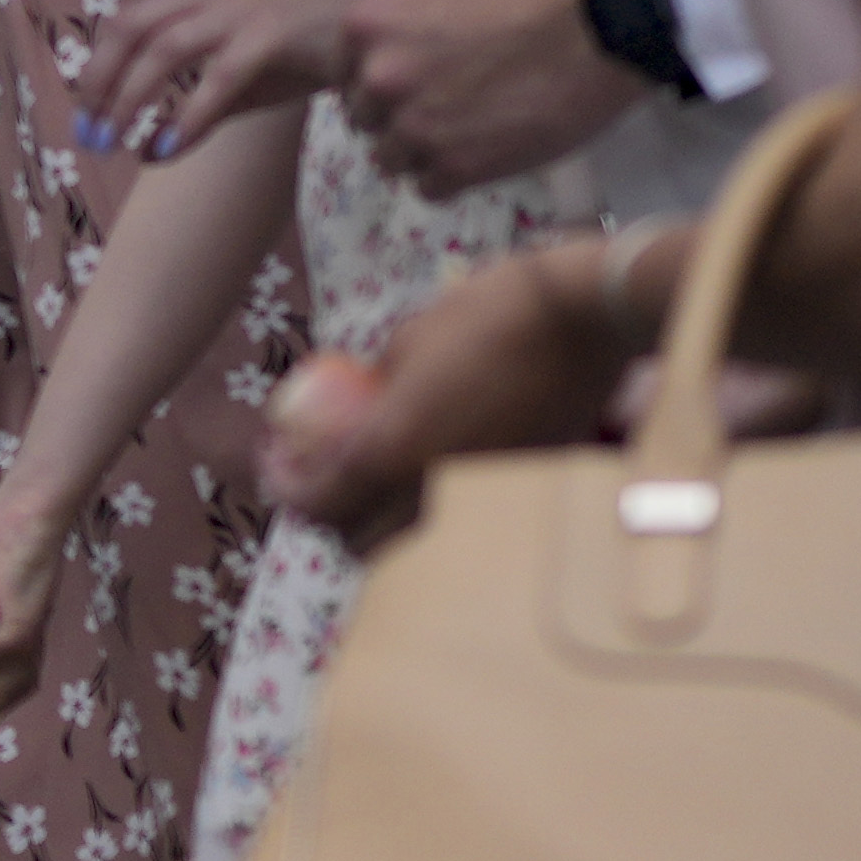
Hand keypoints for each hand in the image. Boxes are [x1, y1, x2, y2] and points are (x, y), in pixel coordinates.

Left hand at [80, 0, 358, 163]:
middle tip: (92, 131)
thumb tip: (146, 153)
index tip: (84, 115)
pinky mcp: (269, 33)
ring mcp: (237, 7)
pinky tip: (172, 145)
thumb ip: (191, 111)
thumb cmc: (297, 51)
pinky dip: (190, 114)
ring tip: (119, 142)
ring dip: (133, 98)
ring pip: (164, 49)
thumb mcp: (235, 81)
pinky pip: (217, 76)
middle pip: (130, 28)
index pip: (123, 21)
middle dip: (102, 81)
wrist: (366, 33)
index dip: (96, 68)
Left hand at [273, 241, 660, 540]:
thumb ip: (375, 385)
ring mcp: (479, 505)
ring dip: (374, 526)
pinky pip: (454, 528)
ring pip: (407, 547)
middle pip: (355, 539)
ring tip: (364, 487)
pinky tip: (422, 484)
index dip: (282, 485)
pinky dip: (425, 519)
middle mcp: (432, 494)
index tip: (274, 457)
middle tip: (312, 473)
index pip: (317, 503)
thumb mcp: (409, 338)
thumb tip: (355, 401)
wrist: (585, 323)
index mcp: (392, 451)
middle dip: (324, 513)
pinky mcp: (516, 501)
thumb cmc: (492, 312)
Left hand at [353, 0, 646, 191]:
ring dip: (424, 152)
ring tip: (472, 130)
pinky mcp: (454, 169)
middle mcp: (377, 78)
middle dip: (397, 116)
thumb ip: (397, 25)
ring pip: (391, 159)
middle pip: (364, 119)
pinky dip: (454, 177)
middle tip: (447, 107)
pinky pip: (429, 188)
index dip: (377, 80)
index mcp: (365, 25)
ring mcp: (414, 127)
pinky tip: (488, 150)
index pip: (343, 72)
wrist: (597, 28)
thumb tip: (375, 55)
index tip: (412, 80)